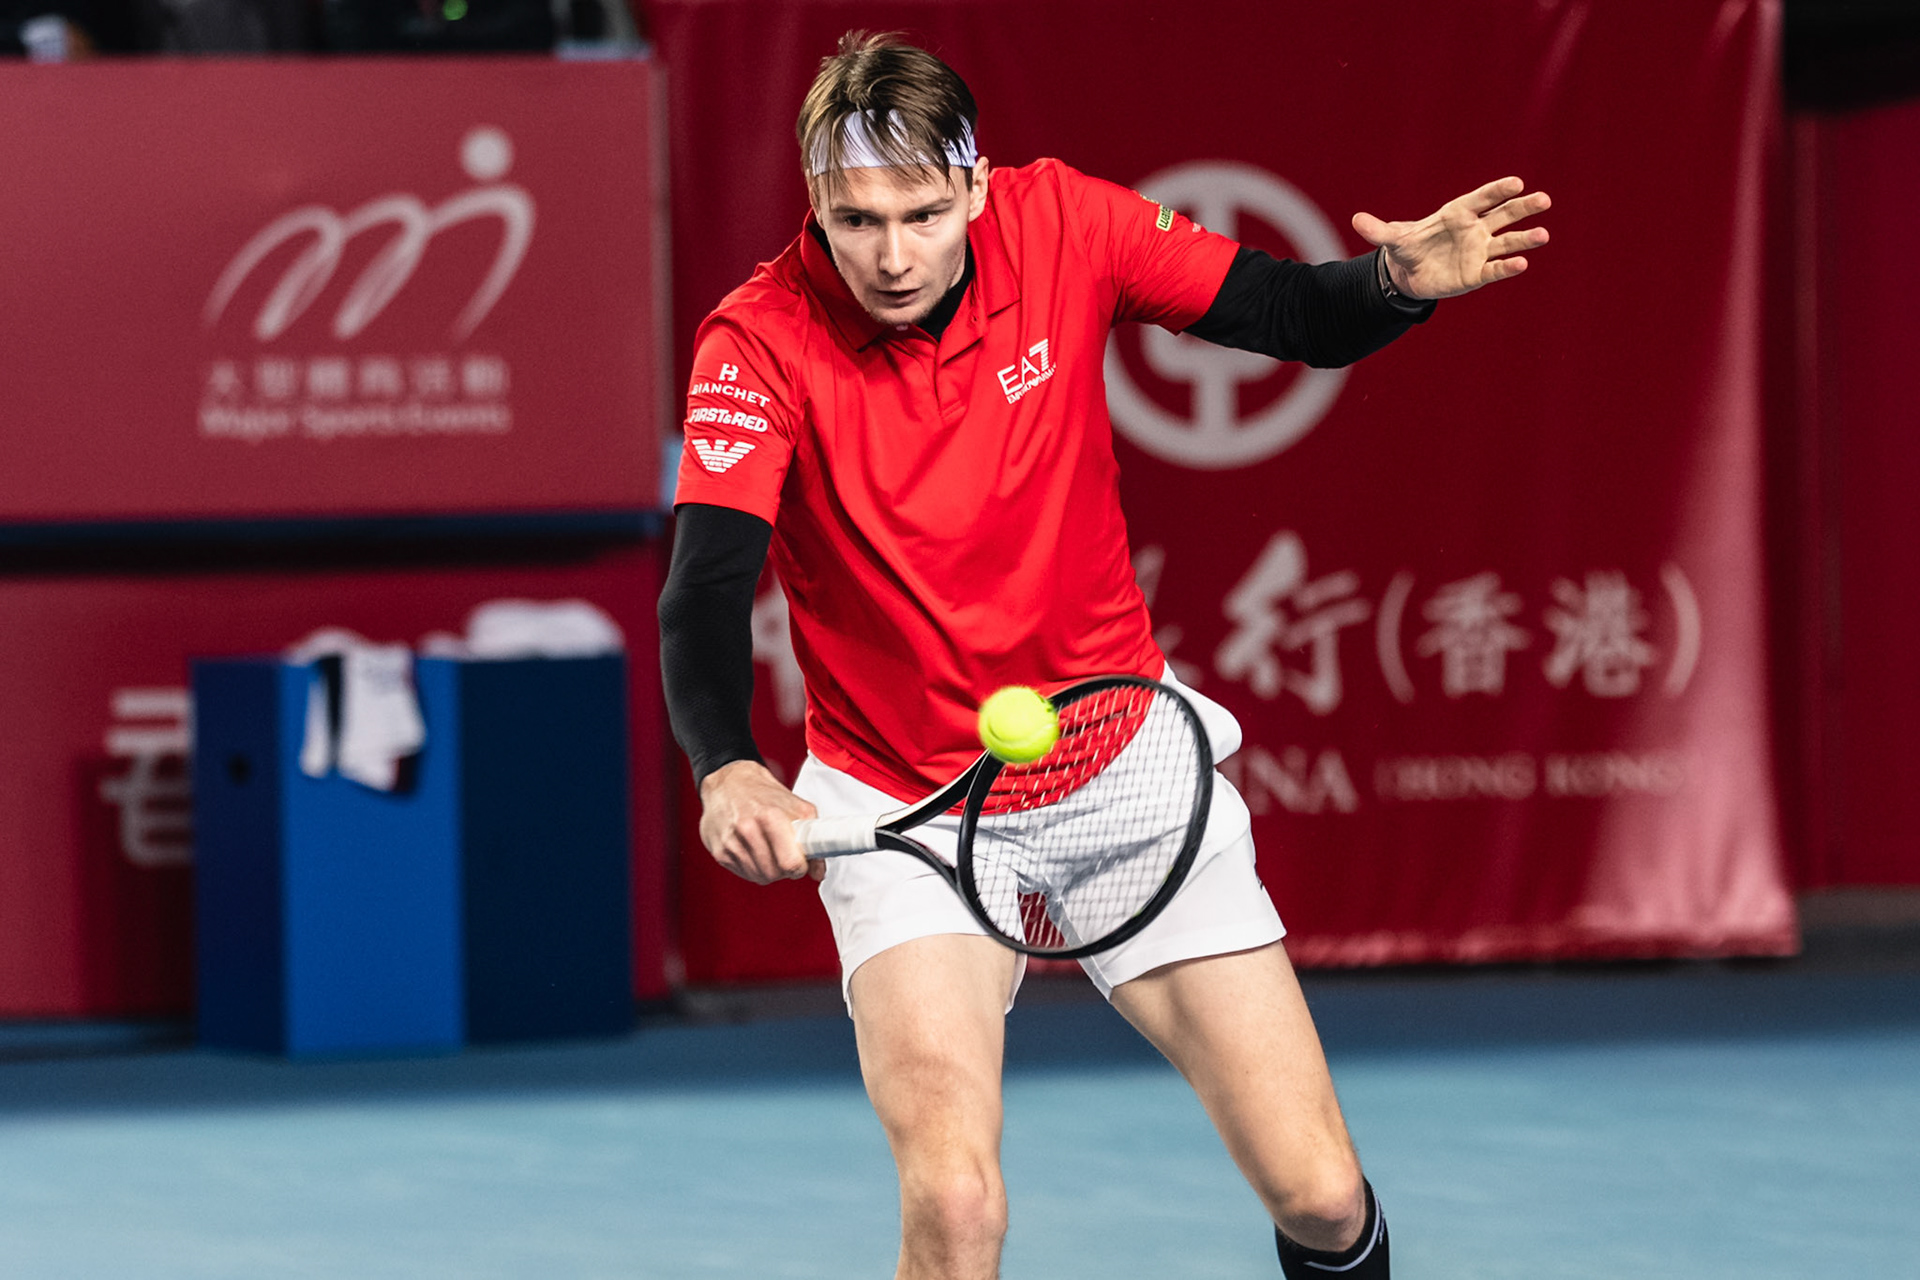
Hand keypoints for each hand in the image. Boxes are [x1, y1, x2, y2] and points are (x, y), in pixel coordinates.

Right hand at [698, 759, 820, 883]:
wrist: (728, 782)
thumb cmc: (763, 793)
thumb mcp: (796, 806)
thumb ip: (813, 838)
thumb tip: (818, 871)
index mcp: (770, 816)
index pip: (790, 862)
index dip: (800, 867)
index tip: (801, 863)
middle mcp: (748, 829)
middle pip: (775, 873)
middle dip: (785, 870)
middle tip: (786, 856)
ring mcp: (731, 842)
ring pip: (759, 877)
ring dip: (769, 871)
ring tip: (770, 851)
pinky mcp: (719, 852)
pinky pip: (744, 874)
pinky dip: (753, 868)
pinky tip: (755, 852)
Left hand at [1351, 176, 1549, 300]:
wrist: (1410, 273)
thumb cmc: (1409, 247)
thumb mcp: (1392, 239)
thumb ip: (1379, 230)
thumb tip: (1355, 220)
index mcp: (1459, 212)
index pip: (1483, 198)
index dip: (1499, 190)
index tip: (1517, 183)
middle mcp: (1475, 229)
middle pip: (1505, 215)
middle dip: (1524, 207)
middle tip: (1544, 200)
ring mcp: (1480, 251)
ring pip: (1508, 242)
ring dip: (1526, 239)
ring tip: (1543, 235)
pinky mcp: (1478, 273)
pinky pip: (1496, 269)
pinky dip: (1508, 267)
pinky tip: (1522, 264)